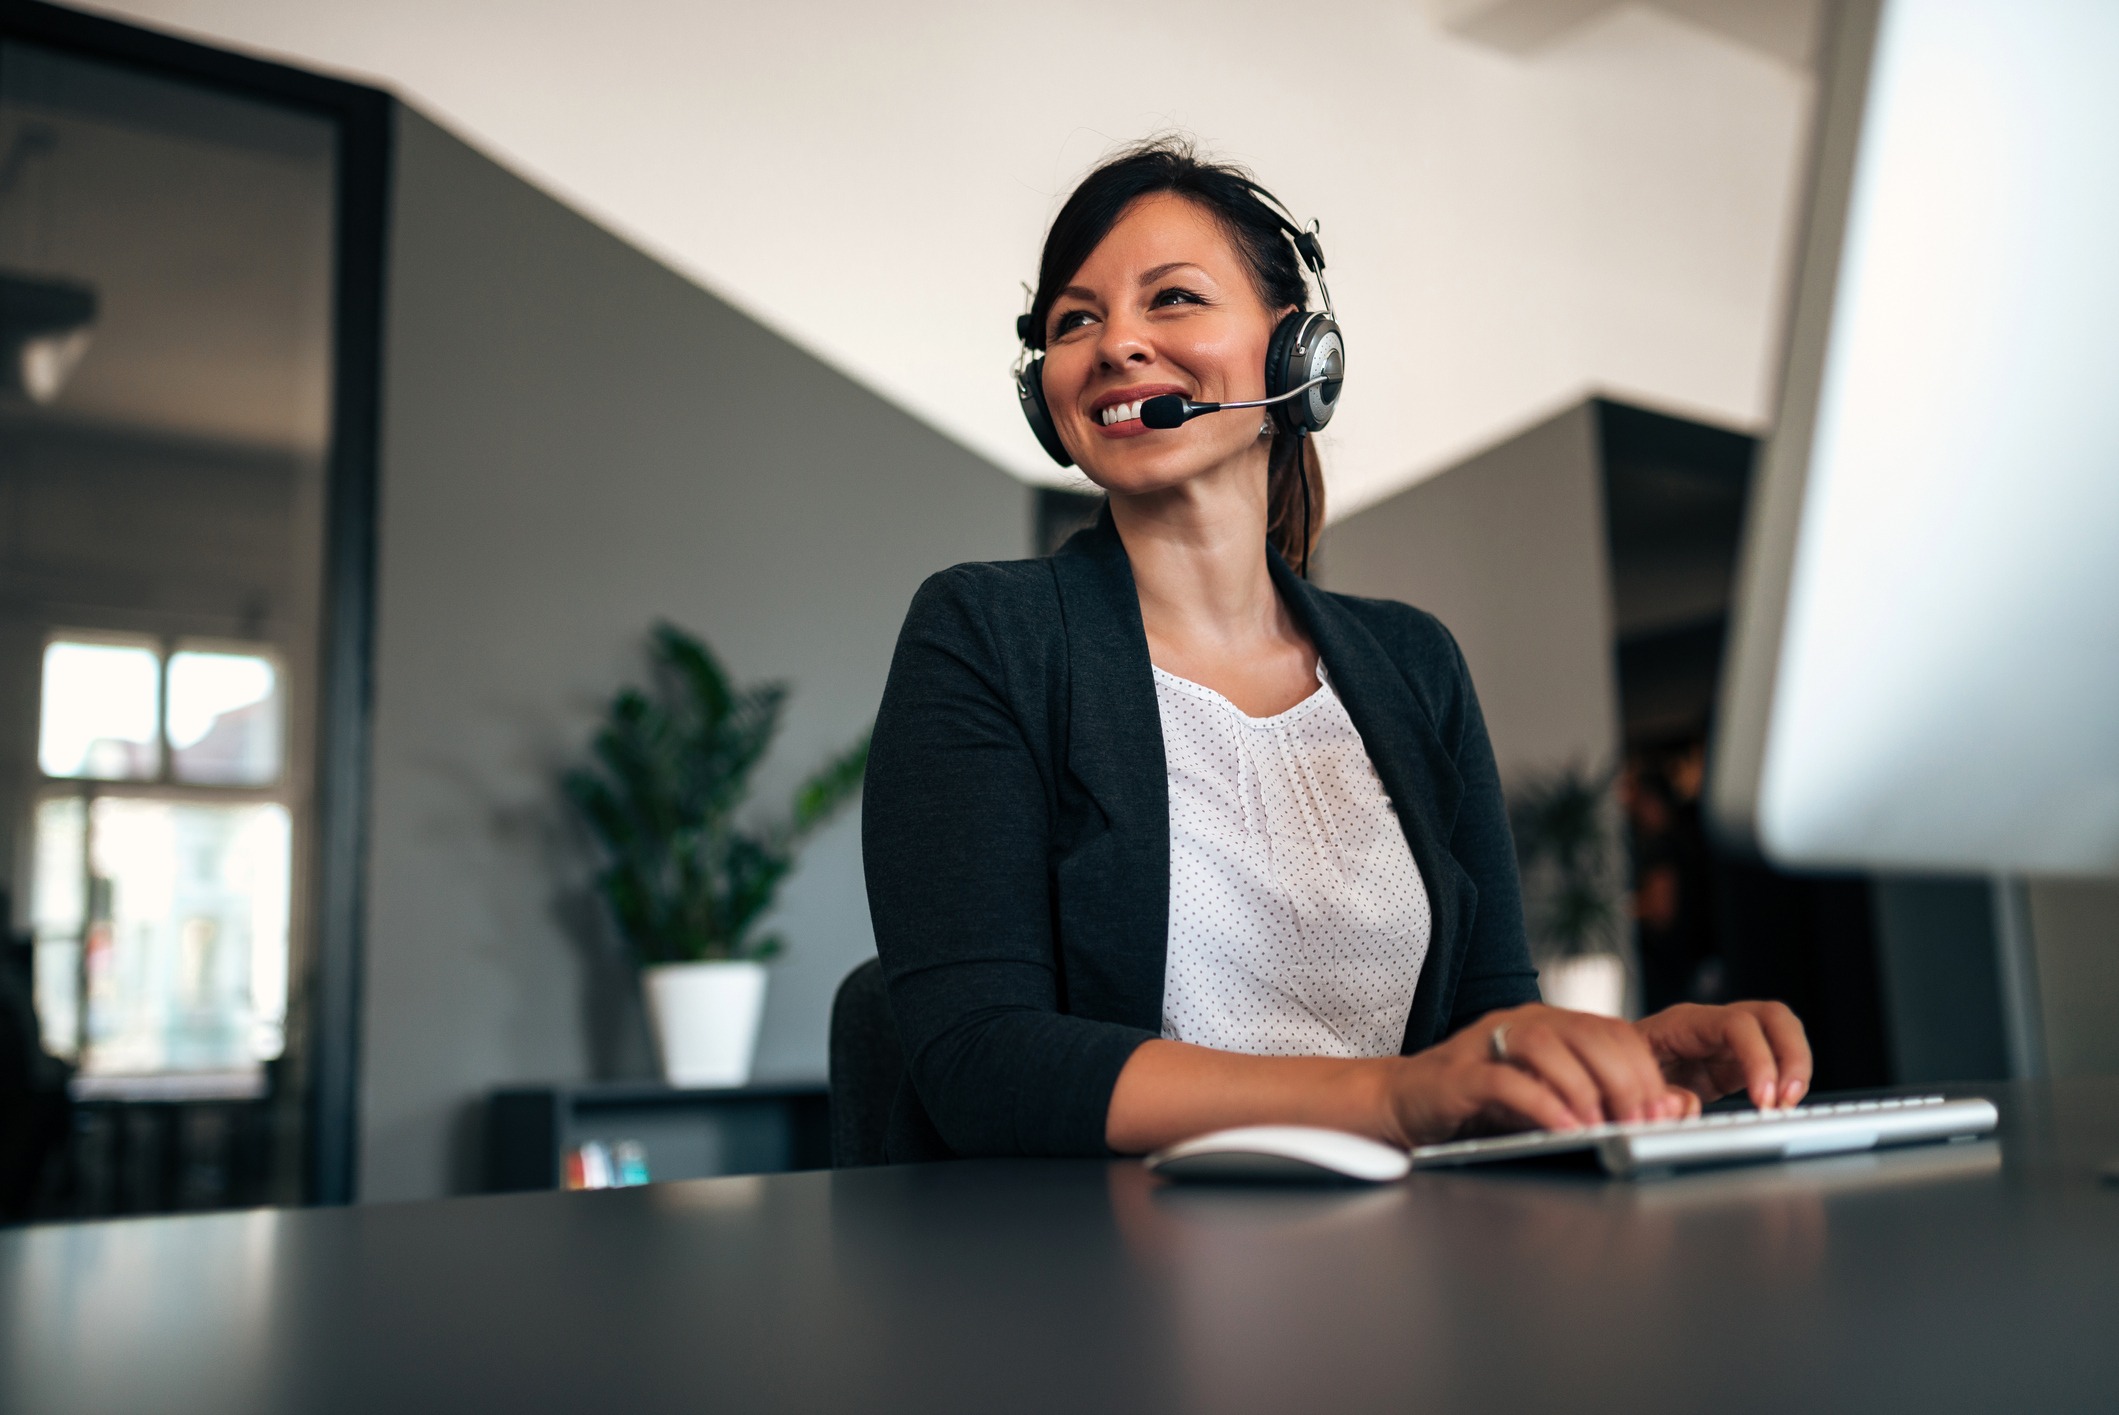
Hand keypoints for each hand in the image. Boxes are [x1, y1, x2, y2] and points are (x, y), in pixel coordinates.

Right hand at [1378, 1003, 1693, 1145]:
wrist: (1404, 1103)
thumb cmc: (1481, 1107)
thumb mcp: (1551, 1103)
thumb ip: (1603, 1104)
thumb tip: (1668, 1110)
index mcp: (1551, 1025)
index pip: (1614, 1032)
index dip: (1646, 1071)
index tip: (1660, 1114)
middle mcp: (1523, 1023)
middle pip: (1589, 1034)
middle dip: (1624, 1082)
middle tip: (1638, 1124)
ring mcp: (1488, 1042)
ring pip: (1549, 1047)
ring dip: (1584, 1090)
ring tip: (1601, 1128)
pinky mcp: (1459, 1072)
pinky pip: (1507, 1080)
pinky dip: (1542, 1105)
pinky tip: (1563, 1129)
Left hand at [1634, 1001, 1812, 1110]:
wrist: (1613, 1069)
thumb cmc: (1618, 1067)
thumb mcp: (1627, 1080)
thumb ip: (1656, 1094)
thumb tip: (1688, 1106)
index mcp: (1685, 1021)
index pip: (1737, 1024)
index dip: (1758, 1058)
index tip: (1762, 1098)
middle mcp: (1714, 1024)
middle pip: (1773, 1016)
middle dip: (1792, 1056)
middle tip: (1785, 1100)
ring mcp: (1730, 1041)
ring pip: (1782, 1032)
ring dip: (1797, 1068)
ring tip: (1786, 1105)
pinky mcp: (1738, 1061)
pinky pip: (1778, 1059)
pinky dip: (1788, 1080)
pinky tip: (1778, 1106)